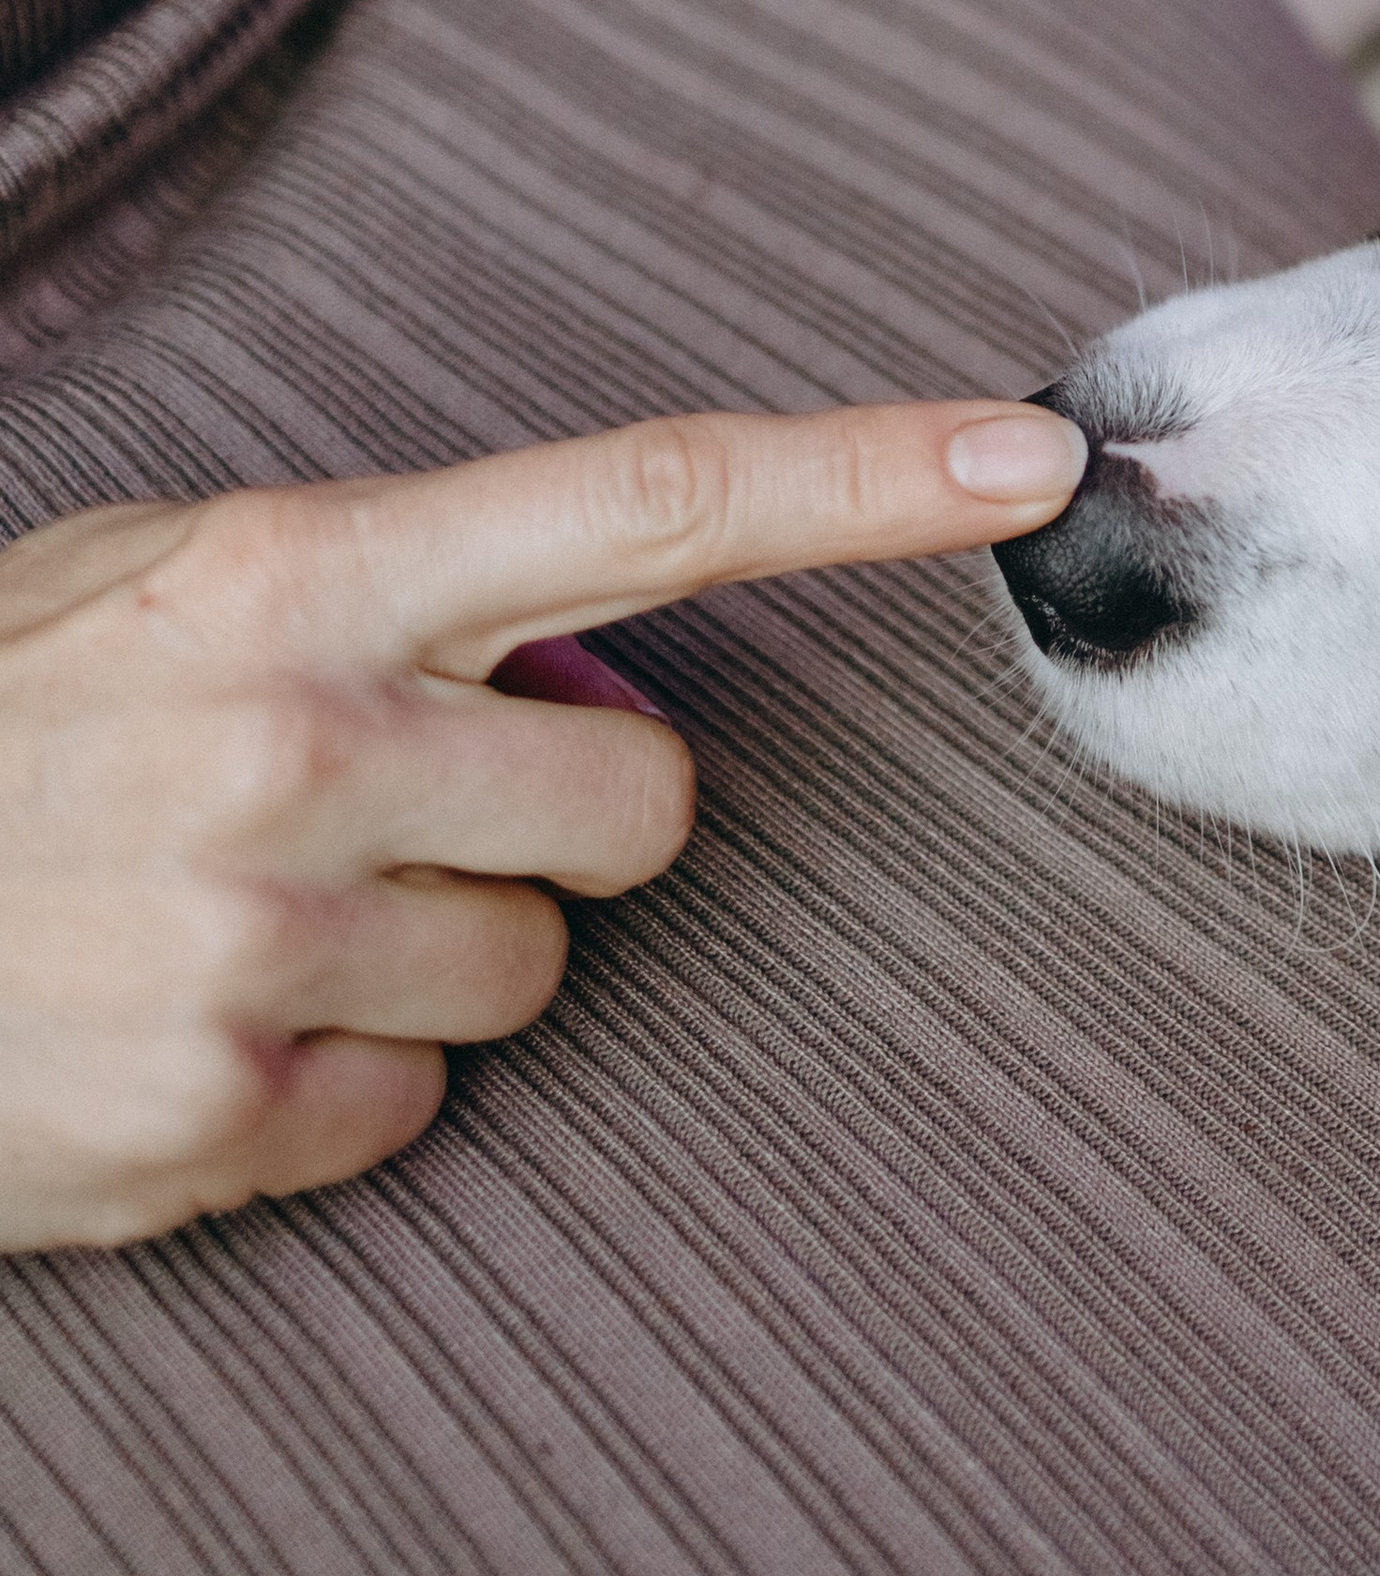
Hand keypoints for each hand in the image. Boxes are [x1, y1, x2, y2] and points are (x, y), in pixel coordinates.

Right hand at [0, 397, 1087, 1253]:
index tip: (1038, 462)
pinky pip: (418, 1105)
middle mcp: (296, 738)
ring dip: (432, 956)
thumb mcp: (145, 587)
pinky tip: (188, 1028)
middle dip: (561, 820)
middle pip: (648, 805)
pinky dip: (331, 1083)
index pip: (646, 498)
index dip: (864, 478)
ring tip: (239, 921)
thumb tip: (595, 664)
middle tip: (387, 813)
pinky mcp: (221, 1114)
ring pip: (541, 970)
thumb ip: (372, 591)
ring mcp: (259, 936)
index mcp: (291, 569)